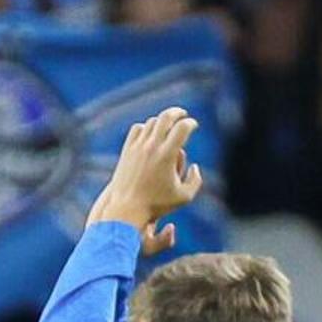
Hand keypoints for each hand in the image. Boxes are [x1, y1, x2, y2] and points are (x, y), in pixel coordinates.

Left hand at [89, 107, 201, 231]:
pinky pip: (136, 130)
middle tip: (183, 114)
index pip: (182, 127)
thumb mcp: (184, 197)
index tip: (194, 125)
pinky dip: (146, 127)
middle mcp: (152, 147)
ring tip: (169, 125)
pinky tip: (150, 132)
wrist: (126, 209)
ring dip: (162, 121)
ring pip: (151, 122)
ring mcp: (137, 147)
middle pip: (166, 117)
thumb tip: (195, 166)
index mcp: (167, 155)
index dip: (191, 123)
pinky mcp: (127, 151)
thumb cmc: (157, 205)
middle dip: (177, 112)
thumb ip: (195, 180)